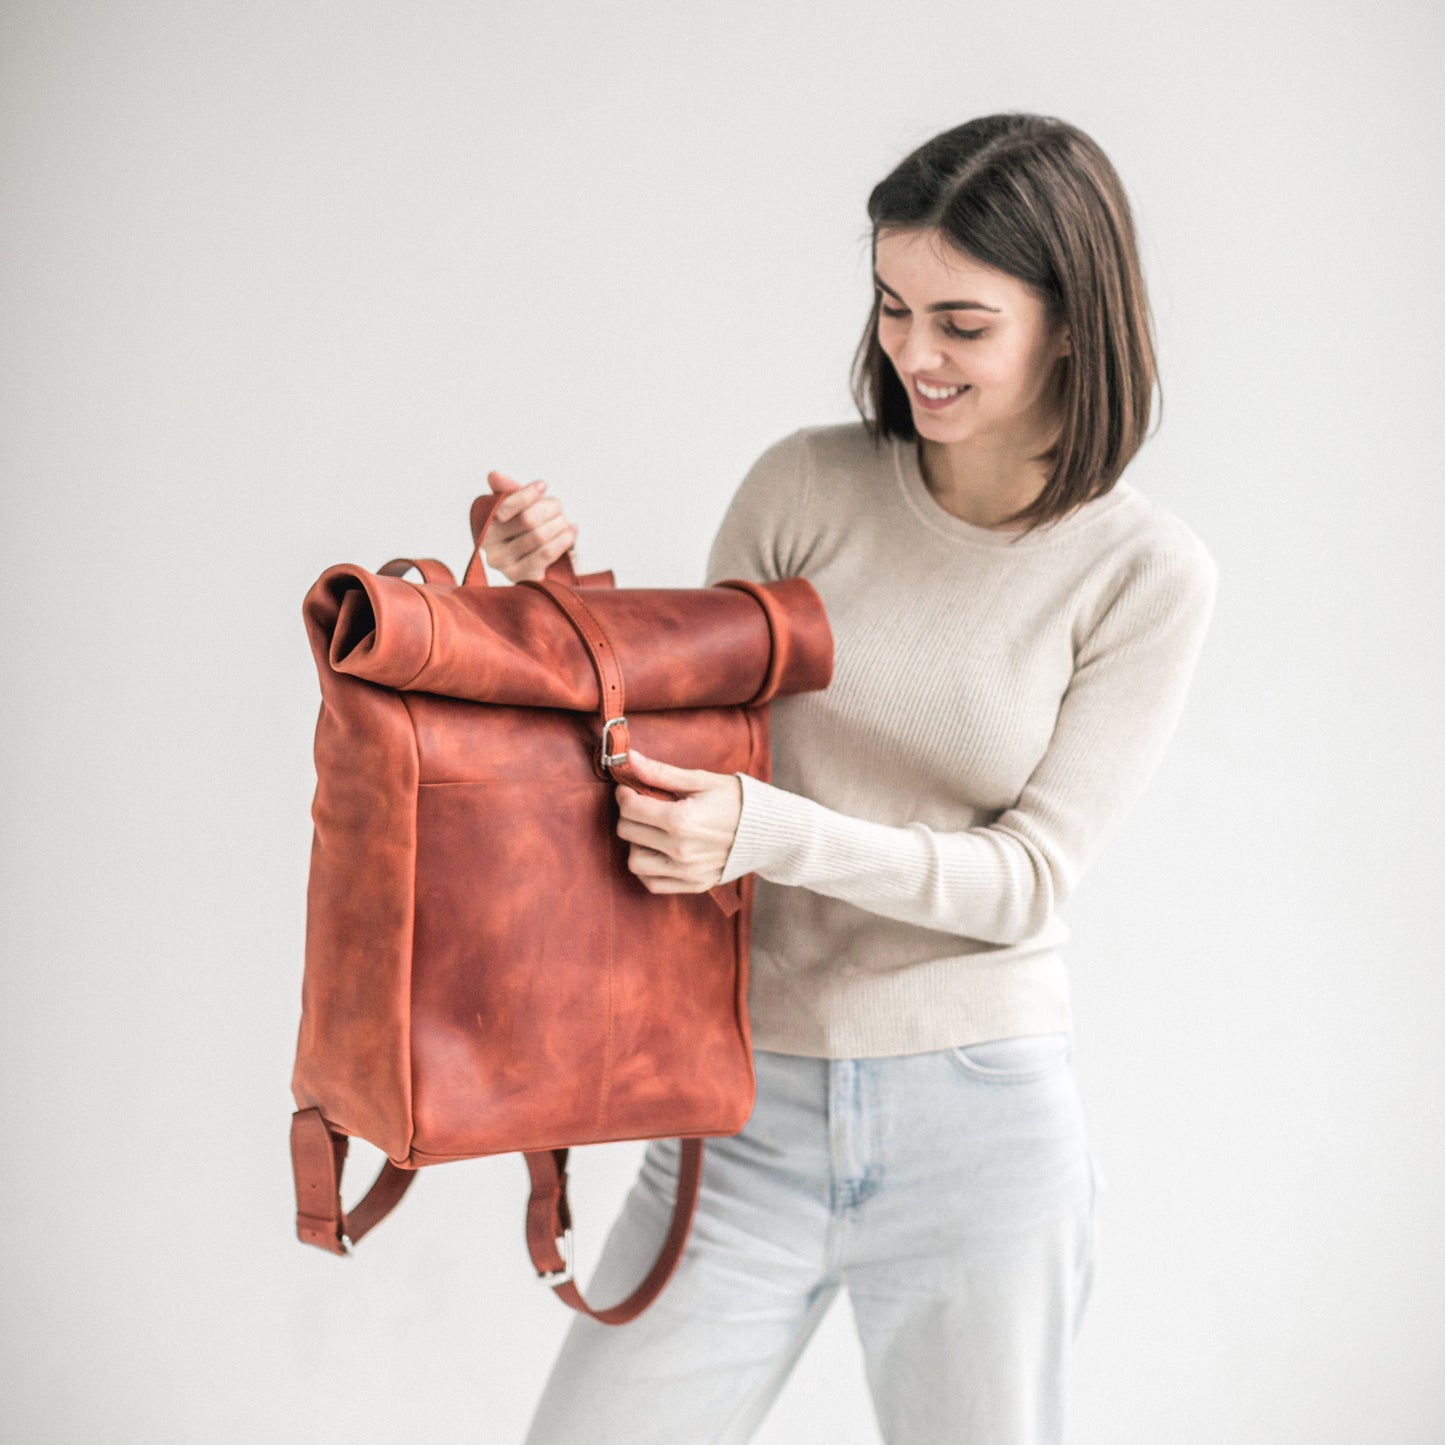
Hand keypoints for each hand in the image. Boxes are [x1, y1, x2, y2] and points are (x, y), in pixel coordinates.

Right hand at [483, 470, 578, 582]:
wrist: (544, 563)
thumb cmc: (528, 532)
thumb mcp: (518, 508)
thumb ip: (508, 491)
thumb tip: (494, 475)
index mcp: (485, 526)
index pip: (504, 506)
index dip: (525, 495)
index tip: (543, 486)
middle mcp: (490, 549)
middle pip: (527, 520)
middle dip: (549, 509)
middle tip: (559, 509)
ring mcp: (506, 566)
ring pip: (539, 536)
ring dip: (559, 525)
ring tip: (565, 522)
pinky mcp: (524, 578)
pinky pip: (546, 554)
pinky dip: (563, 540)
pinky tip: (571, 532)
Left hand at [615, 749, 743, 893]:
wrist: (769, 832)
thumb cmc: (736, 801)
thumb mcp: (701, 780)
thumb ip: (661, 773)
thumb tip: (628, 759)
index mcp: (682, 819)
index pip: (630, 808)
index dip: (625, 793)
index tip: (632, 788)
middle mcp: (681, 850)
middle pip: (628, 832)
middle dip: (630, 814)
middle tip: (644, 805)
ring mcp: (686, 871)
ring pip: (634, 862)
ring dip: (636, 844)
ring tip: (652, 830)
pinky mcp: (692, 885)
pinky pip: (652, 883)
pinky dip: (648, 868)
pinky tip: (659, 850)